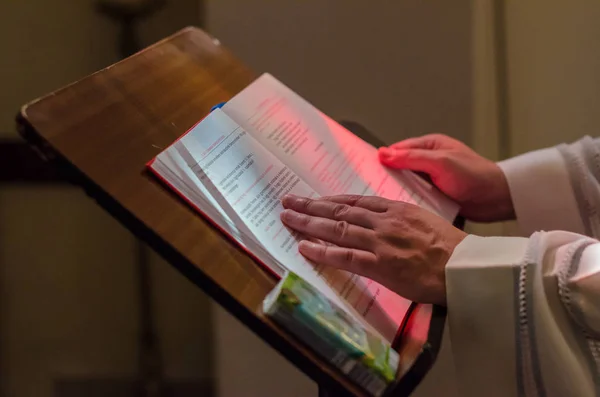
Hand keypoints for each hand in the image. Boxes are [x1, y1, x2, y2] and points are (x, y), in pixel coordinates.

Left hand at [280, 194, 466, 305]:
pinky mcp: (380, 265)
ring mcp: (380, 242)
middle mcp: (384, 221)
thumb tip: (382, 220)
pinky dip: (323, 251)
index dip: (331, 199)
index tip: (315, 198)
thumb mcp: (424, 219)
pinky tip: (305, 247)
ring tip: (288, 218)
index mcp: (395, 209)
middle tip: (289, 200)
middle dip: (311, 205)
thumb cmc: (450, 246)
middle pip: (340, 209)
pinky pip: (345, 256)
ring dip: (308, 223)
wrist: (465, 266)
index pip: (355, 200)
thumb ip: (399, 218)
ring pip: (337, 228)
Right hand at [378, 134, 513, 221]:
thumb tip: (382, 154)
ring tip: (377, 204)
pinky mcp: (434, 197)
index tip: (362, 170)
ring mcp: (431, 180)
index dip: (381, 160)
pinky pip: (415, 199)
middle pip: (398, 169)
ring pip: (405, 186)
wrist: (498, 199)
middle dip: (385, 178)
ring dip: (396, 193)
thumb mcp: (441, 162)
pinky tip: (396, 212)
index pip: (397, 150)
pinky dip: (407, 204)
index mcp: (429, 146)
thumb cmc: (474, 175)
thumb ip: (411, 158)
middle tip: (366, 190)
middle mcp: (428, 162)